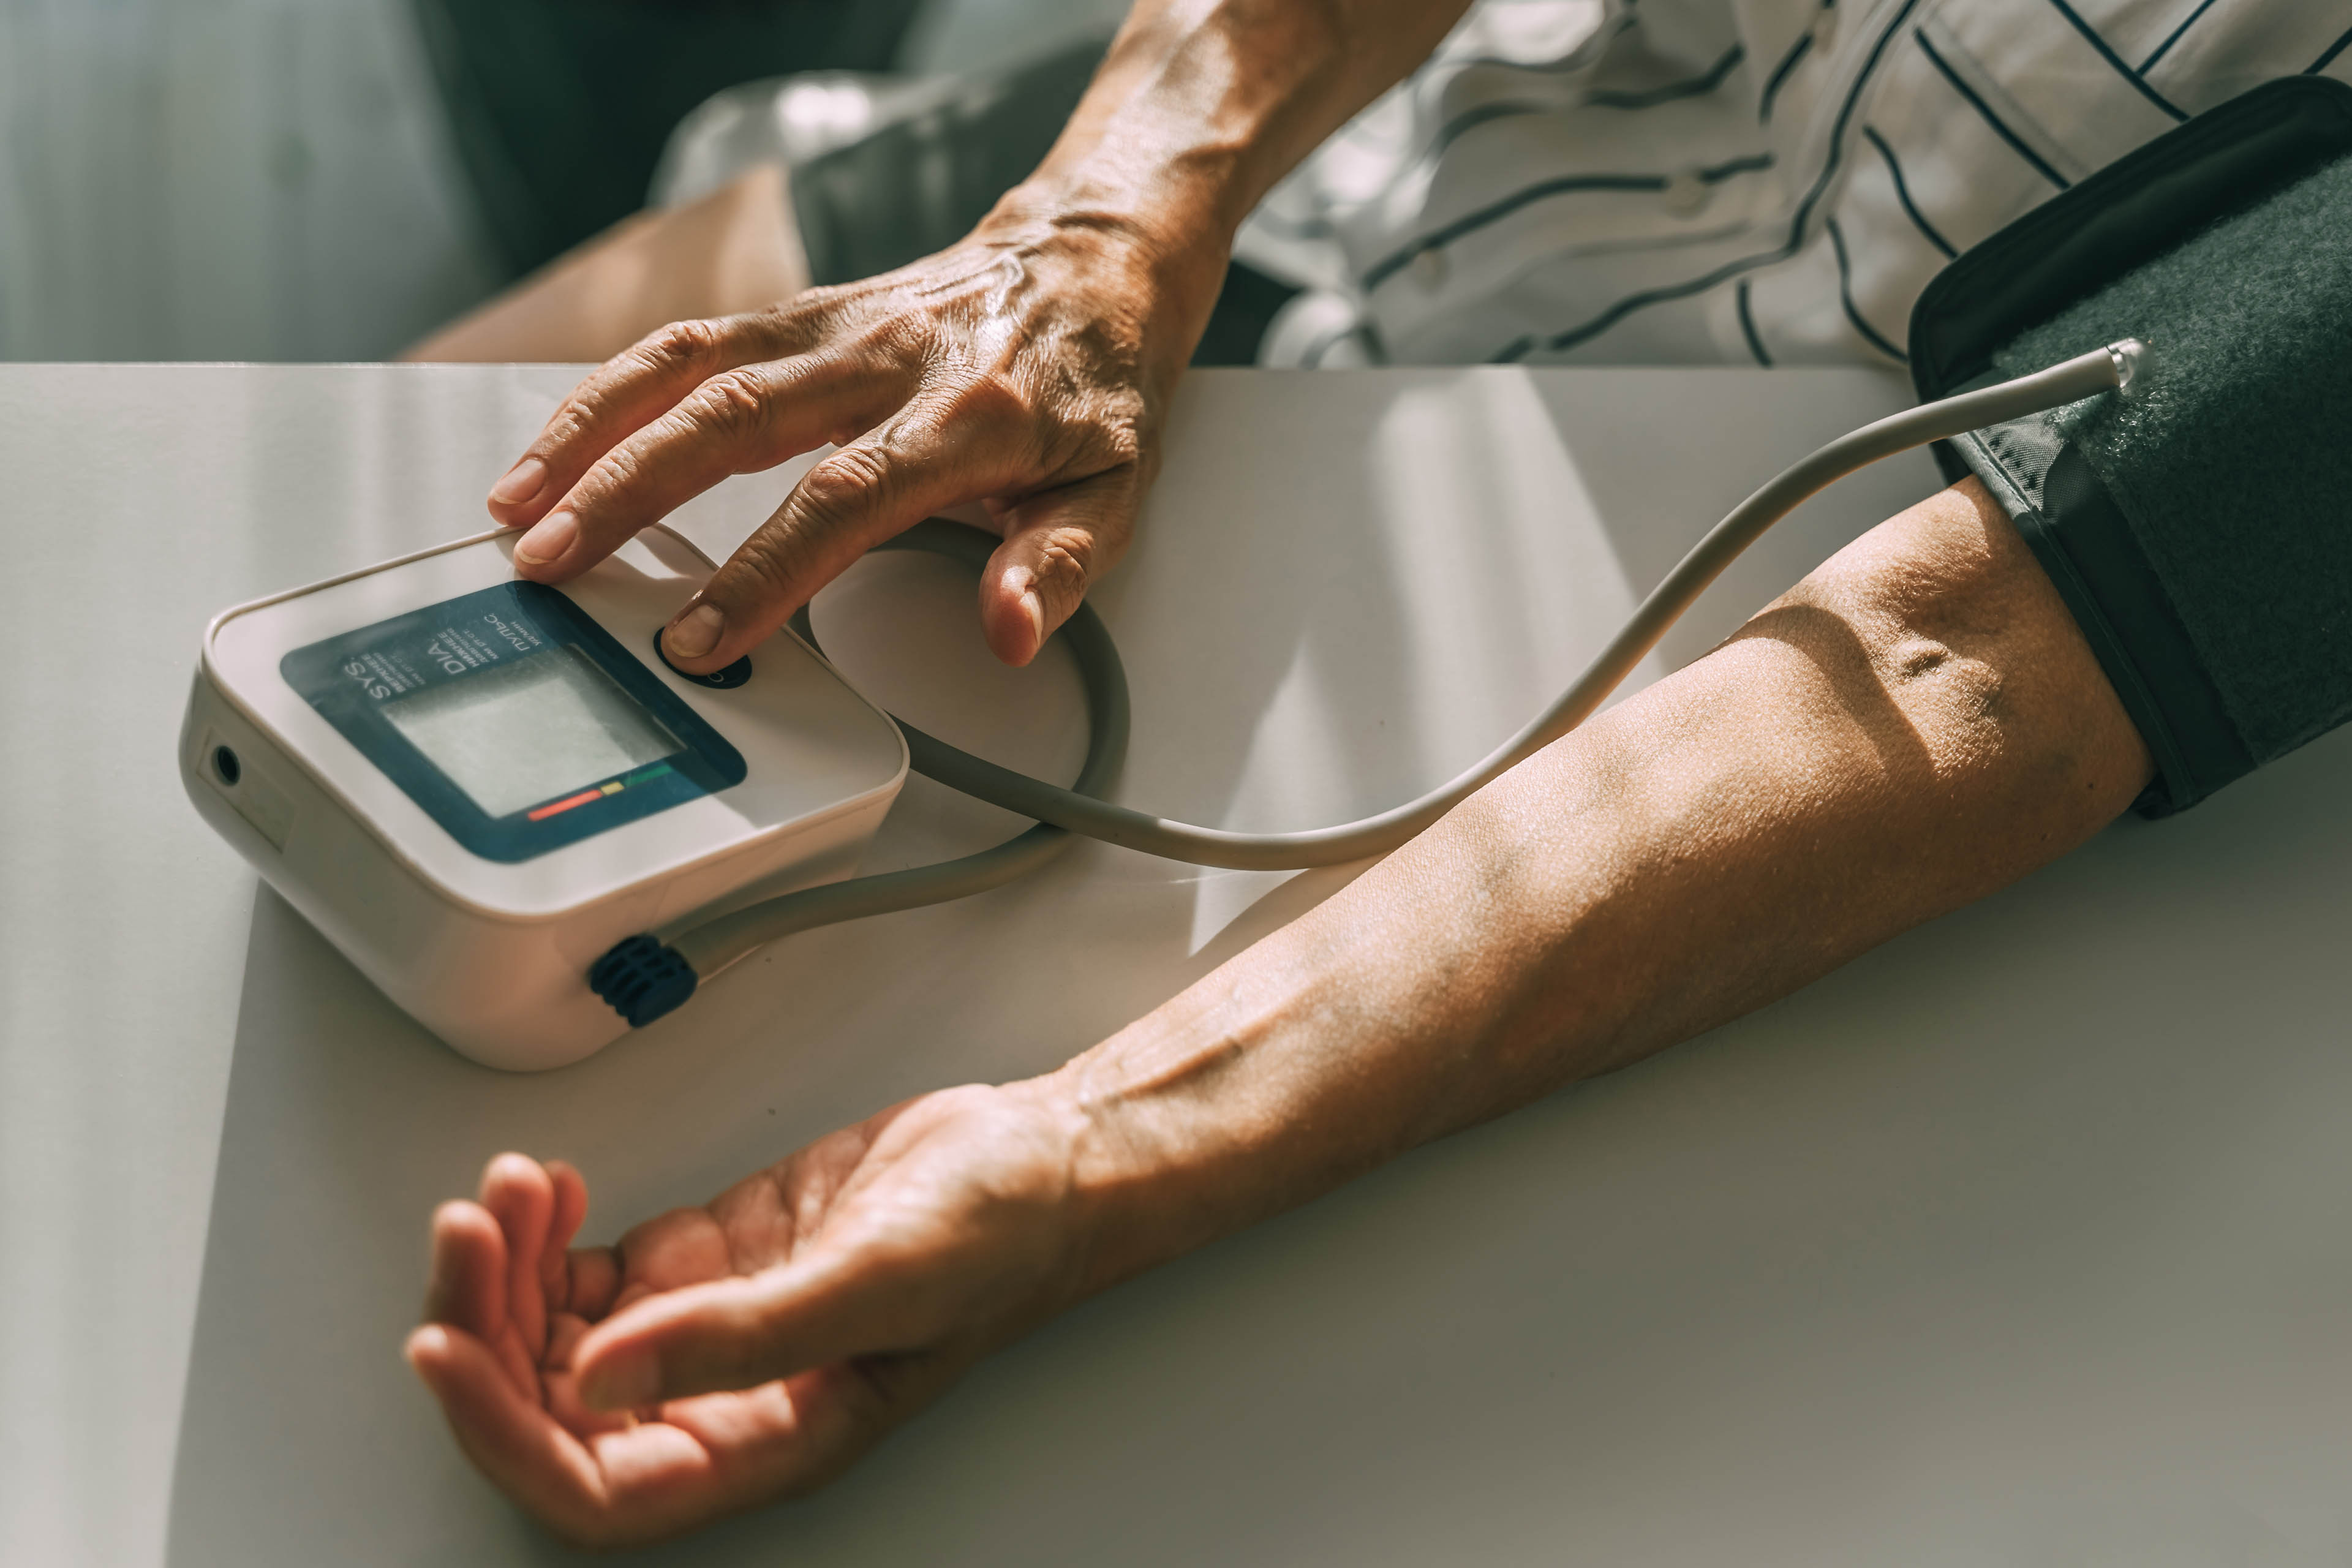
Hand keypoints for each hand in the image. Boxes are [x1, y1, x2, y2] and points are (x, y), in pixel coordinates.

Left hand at [404, 1082, 1093, 1548]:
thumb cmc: (998, 1234)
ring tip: (509, 1189)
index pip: (592, 1486)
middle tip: (466, 1231)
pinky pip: (585, 1274)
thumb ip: (739, 1338)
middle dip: (484, 1326)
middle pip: (549, 1409)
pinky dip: (545, 1233)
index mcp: (764, 1443)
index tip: (445, 1349)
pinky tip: (546, 1184)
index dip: (503, 1436)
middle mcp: (721, 1402)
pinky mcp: (704, 1262)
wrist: (1041, 1155)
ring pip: (552, 1336)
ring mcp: (705, 1328)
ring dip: (506, 1269)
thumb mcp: (875, 1283)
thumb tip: (599, 1375)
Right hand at [483, 206, 1222, 671]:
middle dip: (629, 493)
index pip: (843, 500)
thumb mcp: (1116, 490)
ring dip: (593, 432)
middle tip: (554, 563)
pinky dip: (613, 387)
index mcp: (966, 418)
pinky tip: (559, 439)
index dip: (763, 571)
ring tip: (518, 503)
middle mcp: (884, 360)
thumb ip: (1055, 566)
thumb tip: (1010, 631)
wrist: (1094, 259)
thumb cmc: (1098, 387)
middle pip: (733, 420)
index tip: (701, 638)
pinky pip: (691, 341)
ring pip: (689, 367)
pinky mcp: (800, 310)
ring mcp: (832, 326)